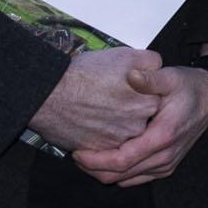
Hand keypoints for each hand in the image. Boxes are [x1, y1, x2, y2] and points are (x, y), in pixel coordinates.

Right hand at [28, 46, 166, 154]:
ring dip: (114, 123)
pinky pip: (107, 144)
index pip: (154, 99)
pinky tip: (89, 122)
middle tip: (109, 98)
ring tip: (97, 109)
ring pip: (123, 131)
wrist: (49, 95)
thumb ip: (149, 62)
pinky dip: (100, 135)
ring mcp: (119, 140)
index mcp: (149, 102)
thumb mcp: (124, 56)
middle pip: (140, 118)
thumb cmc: (85, 73)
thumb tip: (157, 68)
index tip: (127, 87)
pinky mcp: (100, 151)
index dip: (139, 92)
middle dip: (128, 109)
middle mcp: (138, 125)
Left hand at [72, 60, 207, 187]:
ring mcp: (166, 164)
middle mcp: (165, 156)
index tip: (77, 151)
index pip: (122, 160)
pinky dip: (117, 174)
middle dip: (93, 169)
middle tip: (75, 155)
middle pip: (119, 176)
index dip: (95, 160)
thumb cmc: (190, 87)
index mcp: (163, 136)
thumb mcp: (171, 76)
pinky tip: (106, 160)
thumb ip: (150, 78)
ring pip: (126, 180)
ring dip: (103, 172)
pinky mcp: (165, 167)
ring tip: (86, 157)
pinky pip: (135, 179)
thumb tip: (131, 75)